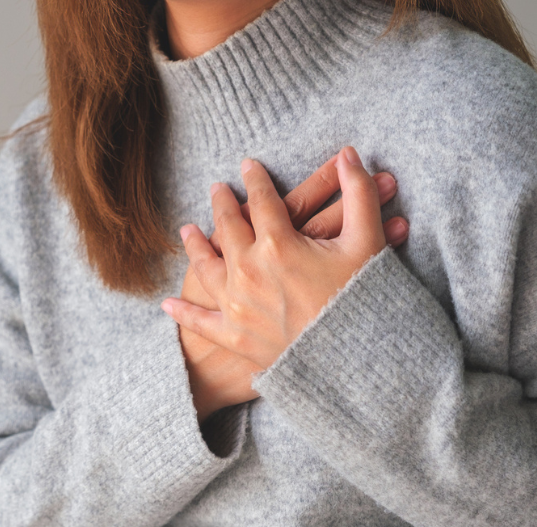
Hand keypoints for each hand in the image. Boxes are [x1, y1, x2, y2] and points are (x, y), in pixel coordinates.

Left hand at [176, 149, 407, 419]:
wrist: (355, 363)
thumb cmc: (363, 301)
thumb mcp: (368, 242)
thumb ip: (358, 193)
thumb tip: (349, 153)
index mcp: (277, 243)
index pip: (261, 200)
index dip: (255, 179)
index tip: (248, 166)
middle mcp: (248, 269)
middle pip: (228, 227)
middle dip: (221, 204)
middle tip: (216, 189)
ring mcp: (237, 304)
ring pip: (207, 266)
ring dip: (195, 246)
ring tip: (187, 230)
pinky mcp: (234, 337)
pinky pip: (201, 322)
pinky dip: (184, 312)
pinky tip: (168, 304)